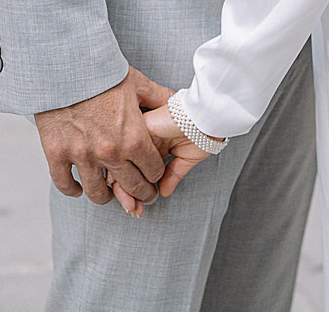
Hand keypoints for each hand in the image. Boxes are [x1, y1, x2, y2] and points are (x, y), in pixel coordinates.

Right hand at [33, 67, 170, 208]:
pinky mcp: (57, 154)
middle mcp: (110, 152)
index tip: (155, 178)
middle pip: (130, 186)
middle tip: (141, 197)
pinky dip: (73, 190)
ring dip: (106, 197)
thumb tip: (177, 102)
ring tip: (111, 195)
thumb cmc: (104, 75)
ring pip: (97, 192)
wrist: (66, 69)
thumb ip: (159, 98)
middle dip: (140, 194)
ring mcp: (82, 155)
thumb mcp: (138, 84)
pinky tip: (80, 189)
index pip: (152, 170)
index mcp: (133, 138)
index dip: (156, 176)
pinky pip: (65, 183)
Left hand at [109, 101, 215, 217]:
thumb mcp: (186, 158)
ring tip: (133, 207)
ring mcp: (137, 137)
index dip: (135, 192)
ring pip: (119, 167)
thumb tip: (163, 192)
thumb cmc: (203, 132)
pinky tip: (134, 192)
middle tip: (134, 211)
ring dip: (124, 191)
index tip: (138, 209)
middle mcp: (141, 143)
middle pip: (123, 172)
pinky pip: (123, 157)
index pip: (136, 172)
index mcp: (152, 147)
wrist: (208, 117)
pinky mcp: (137, 131)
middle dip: (127, 196)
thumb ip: (173, 174)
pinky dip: (126, 179)